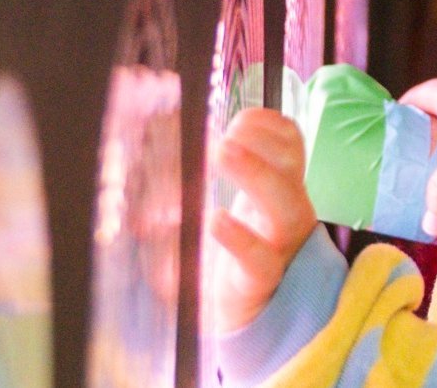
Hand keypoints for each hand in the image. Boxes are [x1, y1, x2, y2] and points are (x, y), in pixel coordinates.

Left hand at [204, 108, 314, 335]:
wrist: (236, 316)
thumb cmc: (222, 254)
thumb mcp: (208, 208)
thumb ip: (185, 181)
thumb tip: (146, 149)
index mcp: (278, 187)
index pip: (289, 143)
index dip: (266, 125)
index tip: (234, 120)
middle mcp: (286, 210)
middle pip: (290, 166)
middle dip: (258, 143)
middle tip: (220, 137)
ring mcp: (278, 245)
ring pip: (284, 206)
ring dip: (255, 174)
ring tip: (221, 154)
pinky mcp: (258, 280)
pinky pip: (259, 258)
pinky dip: (238, 237)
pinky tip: (215, 221)